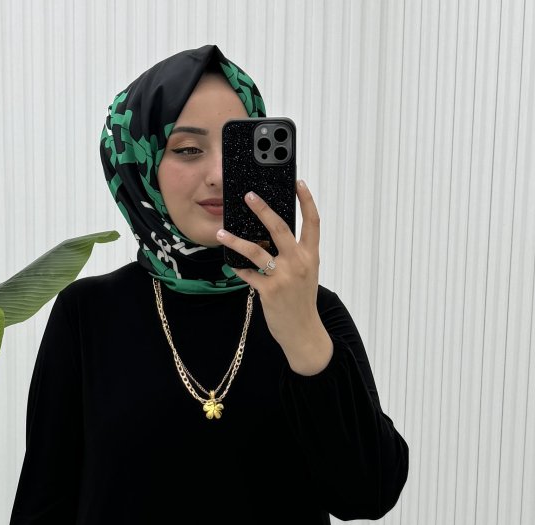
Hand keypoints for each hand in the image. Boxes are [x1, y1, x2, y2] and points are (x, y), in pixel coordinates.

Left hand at [216, 180, 330, 369]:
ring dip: (236, 240)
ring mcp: (283, 277)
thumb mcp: (306, 274)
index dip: (307, 200)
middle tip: (248, 195)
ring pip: (256, 250)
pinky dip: (237, 267)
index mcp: (310, 256)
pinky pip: (248, 274)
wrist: (303, 332)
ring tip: (221, 232)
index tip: (298, 182)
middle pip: (280, 228)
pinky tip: (229, 261)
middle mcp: (298, 263)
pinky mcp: (269, 291)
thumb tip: (271, 236)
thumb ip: (294, 254)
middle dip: (263, 209)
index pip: (312, 222)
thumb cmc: (301, 301)